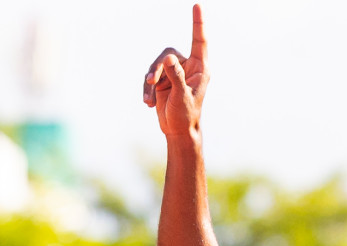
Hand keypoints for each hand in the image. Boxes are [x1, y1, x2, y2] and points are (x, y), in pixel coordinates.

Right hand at [142, 4, 208, 136]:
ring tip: (148, 100)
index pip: (199, 41)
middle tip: (150, 82)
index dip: (198, 23)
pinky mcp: (162, 82)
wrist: (178, 131)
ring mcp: (174, 74)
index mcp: (200, 68)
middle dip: (157, 69)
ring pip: (156, 66)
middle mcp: (187, 67)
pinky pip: (150, 77)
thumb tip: (167, 59)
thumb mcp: (182, 96)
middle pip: (167, 54)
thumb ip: (176, 76)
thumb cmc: (186, 115)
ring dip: (150, 82)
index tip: (197, 5)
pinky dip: (147, 90)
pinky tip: (148, 104)